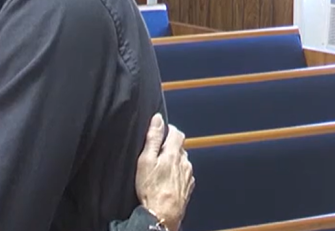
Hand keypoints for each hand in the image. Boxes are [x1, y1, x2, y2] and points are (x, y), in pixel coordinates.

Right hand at [135, 114, 194, 230]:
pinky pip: (185, 174)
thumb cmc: (151, 190)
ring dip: (174, 160)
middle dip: (170, 146)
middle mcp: (184, 162)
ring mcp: (188, 175)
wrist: (162, 215)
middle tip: (157, 152)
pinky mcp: (188, 187)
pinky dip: (178, 173)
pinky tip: (168, 180)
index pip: (177, 132)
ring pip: (183, 160)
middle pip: (180, 147)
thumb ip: (153, 138)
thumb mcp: (146, 160)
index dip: (169, 129)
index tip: (162, 131)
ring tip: (161, 168)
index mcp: (173, 153)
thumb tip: (158, 119)